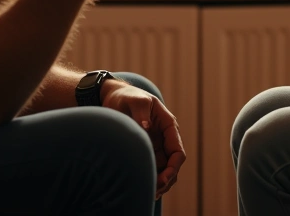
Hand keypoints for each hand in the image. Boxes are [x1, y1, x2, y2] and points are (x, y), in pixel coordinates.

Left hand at [101, 81, 185, 198]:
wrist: (112, 97)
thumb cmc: (127, 96)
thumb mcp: (136, 100)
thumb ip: (141, 112)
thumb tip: (146, 127)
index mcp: (168, 125)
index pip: (177, 152)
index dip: (173, 168)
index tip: (162, 180)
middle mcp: (164, 138)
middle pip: (172, 165)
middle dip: (166, 180)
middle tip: (154, 191)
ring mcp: (155, 145)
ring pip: (163, 169)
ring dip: (159, 183)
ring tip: (149, 194)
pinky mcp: (145, 150)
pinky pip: (152, 167)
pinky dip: (150, 178)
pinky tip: (143, 188)